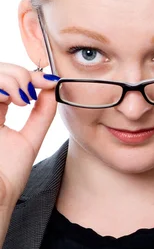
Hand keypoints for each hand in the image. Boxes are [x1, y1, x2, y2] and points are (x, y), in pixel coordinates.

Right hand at [0, 63, 58, 214]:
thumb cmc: (8, 175)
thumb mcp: (30, 138)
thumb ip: (41, 113)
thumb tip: (52, 87)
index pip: (7, 80)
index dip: (28, 75)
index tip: (50, 81)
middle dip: (19, 73)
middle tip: (35, 89)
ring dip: (9, 78)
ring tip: (22, 98)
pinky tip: (9, 98)